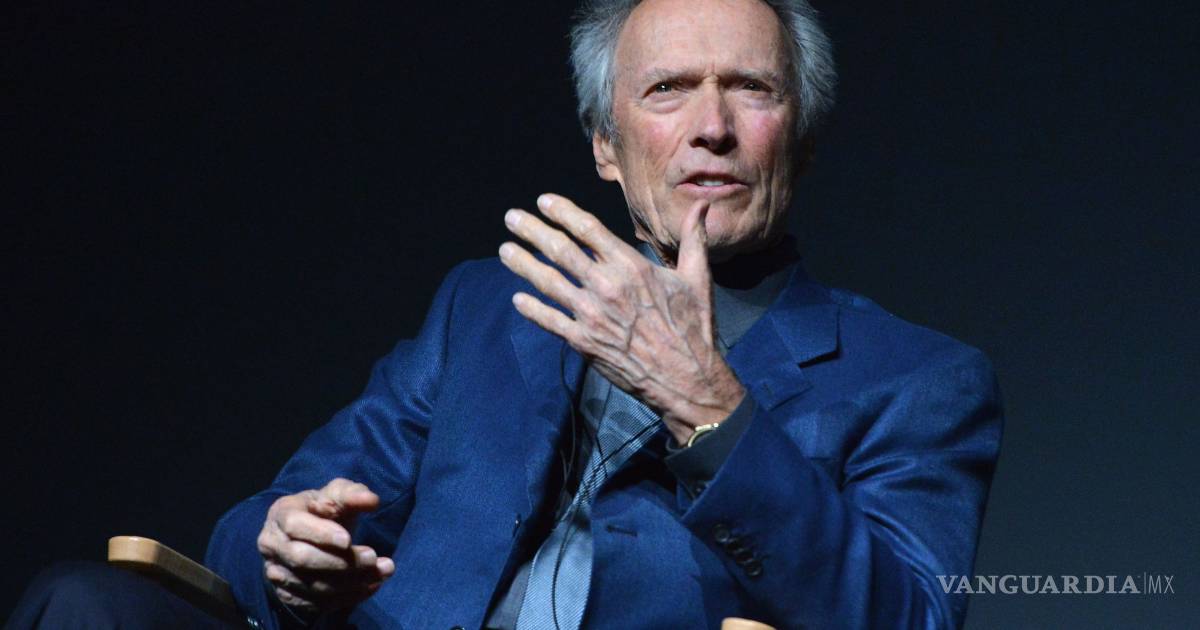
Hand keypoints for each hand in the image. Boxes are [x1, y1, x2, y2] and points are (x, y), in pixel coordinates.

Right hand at [257, 478, 394, 615]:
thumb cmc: (324, 510)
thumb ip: (353, 494)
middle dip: (341, 562)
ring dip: (351, 582)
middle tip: (373, 558)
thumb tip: (371, 500)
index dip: (320, 534)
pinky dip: (347, 597)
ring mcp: (277, 573)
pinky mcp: (288, 595)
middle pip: (302, 559)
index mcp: (281, 513)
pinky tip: (371, 586)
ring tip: (382, 572)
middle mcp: (272, 545)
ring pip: (311, 586)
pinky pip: (317, 603)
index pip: (294, 525)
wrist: (309, 536)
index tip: (348, 540)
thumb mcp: (337, 494)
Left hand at [499, 193, 744, 443]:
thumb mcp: (697, 278)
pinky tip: (517, 298)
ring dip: (523, 264)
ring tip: (504, 250)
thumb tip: (703, 205)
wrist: (686, 378)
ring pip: (548, 282)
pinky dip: (532, 309)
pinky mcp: (584, 342)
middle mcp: (606, 285)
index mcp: (632, 266)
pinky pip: (550, 321)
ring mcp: (592, 314)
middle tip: (512, 218)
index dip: (563, 212)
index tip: (543, 201)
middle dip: (532, 231)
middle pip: (560, 250)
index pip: (589, 229)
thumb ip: (694, 239)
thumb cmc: (693, 328)